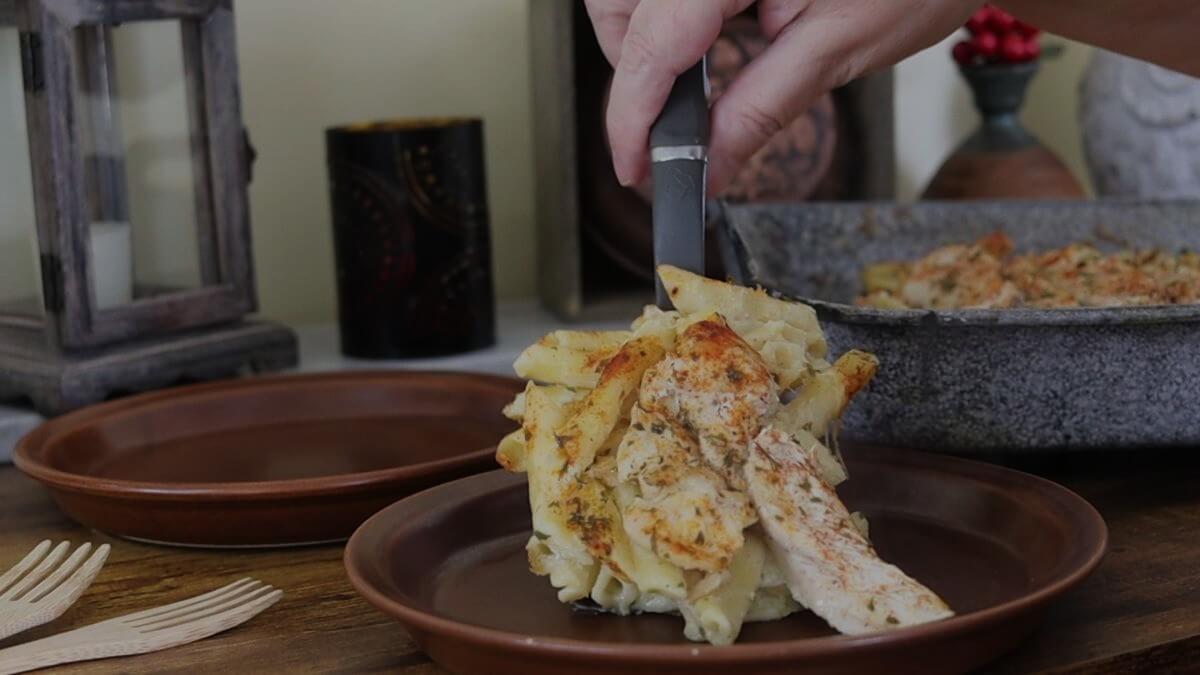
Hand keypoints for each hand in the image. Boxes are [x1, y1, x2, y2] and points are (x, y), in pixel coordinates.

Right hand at [585, 0, 981, 191]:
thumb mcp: (839, 50)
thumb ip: (759, 110)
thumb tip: (709, 167)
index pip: (653, 44)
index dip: (633, 116)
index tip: (635, 165)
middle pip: (618, 6)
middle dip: (633, 68)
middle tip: (669, 121)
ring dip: (649, 39)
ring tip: (697, 77)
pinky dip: (677, 16)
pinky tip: (716, 37)